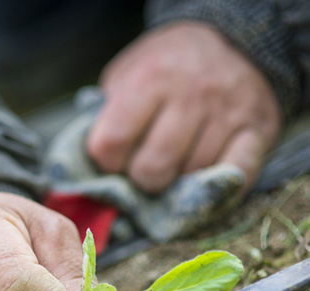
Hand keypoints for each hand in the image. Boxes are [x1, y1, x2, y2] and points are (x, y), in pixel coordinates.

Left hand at [87, 21, 280, 193]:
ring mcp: (228, 113)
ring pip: (191, 177)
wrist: (231, 42)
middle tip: (142, 171)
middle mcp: (191, 94)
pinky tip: (201, 183)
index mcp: (150, 78)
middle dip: (140, 181)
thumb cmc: (164, 68)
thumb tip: (92, 168)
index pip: (111, 143)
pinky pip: (236, 175)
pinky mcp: (259, 129)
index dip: (105, 164)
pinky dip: (217, 188)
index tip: (112, 161)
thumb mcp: (125, 75)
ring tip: (170, 169)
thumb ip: (107, 115)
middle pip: (152, 169)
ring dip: (176, 185)